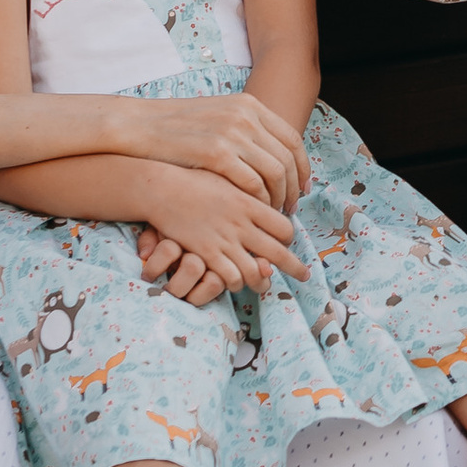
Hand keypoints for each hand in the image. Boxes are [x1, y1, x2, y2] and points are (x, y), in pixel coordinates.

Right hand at [132, 170, 307, 301]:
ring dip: (262, 281)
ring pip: (255, 271)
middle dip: (295, 268)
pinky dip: (236, 282)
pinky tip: (235, 280)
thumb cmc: (193, 181)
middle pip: (279, 252)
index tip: (286, 242)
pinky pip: (231, 277)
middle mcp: (242, 223)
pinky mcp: (206, 253)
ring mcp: (224, 240)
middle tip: (304, 276)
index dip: (289, 238)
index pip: (284, 227)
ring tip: (264, 285)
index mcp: (250, 203)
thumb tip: (267, 200)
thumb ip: (249, 193)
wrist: (162, 188)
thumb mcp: (228, 180)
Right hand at [137, 91, 308, 211]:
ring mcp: (232, 133)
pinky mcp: (217, 153)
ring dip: (279, 197)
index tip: (302, 188)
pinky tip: (253, 212)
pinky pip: (252, 183)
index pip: (292, 139)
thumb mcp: (217, 116)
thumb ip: (244, 129)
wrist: (137, 125)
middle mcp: (246, 116)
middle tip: (290, 208)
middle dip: (293, 187)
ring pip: (275, 173)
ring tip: (273, 214)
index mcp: (249, 105)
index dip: (302, 167)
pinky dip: (259, 201)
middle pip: (288, 159)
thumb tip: (269, 153)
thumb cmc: (175, 127)